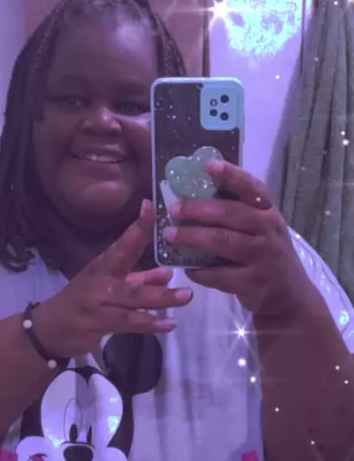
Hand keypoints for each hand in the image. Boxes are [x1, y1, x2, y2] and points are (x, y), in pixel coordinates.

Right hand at [32, 200, 192, 357]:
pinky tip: (167, 324)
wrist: (51, 327)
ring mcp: (98, 304)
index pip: (123, 244)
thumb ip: (139, 280)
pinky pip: (127, 324)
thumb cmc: (84, 301)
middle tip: (185, 275)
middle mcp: (101, 282)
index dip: (138, 227)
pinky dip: (148, 324)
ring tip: (184, 298)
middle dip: (158, 275)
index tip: (150, 206)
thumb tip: (168, 274)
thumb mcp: (110, 285)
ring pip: (131, 301)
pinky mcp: (97, 324)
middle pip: (130, 276)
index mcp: (104, 266)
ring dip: (159, 299)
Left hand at [163, 160, 312, 318]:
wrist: (290, 295)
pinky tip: (187, 268)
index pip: (251, 188)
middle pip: (231, 214)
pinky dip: (200, 272)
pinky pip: (220, 276)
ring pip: (223, 242)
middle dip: (199, 209)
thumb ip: (236, 211)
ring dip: (193, 237)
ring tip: (171, 235)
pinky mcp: (254, 284)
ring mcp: (263, 258)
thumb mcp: (261, 228)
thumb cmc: (266, 253)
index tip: (209, 165)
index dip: (231, 175)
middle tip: (174, 209)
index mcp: (268, 212)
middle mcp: (269, 231)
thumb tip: (193, 192)